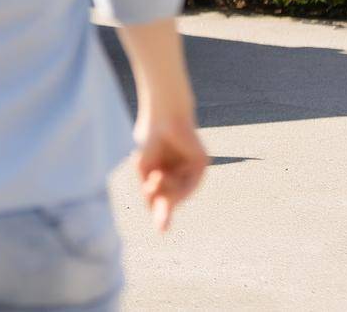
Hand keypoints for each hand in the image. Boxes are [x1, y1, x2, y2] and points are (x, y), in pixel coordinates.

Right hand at [134, 111, 207, 231]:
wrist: (162, 115)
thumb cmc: (149, 138)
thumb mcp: (144, 167)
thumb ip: (149, 187)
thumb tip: (153, 206)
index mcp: (166, 171)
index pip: (163, 196)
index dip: (159, 211)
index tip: (160, 231)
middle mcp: (180, 172)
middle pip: (173, 198)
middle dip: (165, 213)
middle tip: (161, 231)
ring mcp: (191, 169)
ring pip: (181, 192)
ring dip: (166, 190)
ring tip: (154, 177)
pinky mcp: (202, 164)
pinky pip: (191, 183)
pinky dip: (177, 185)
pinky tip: (163, 177)